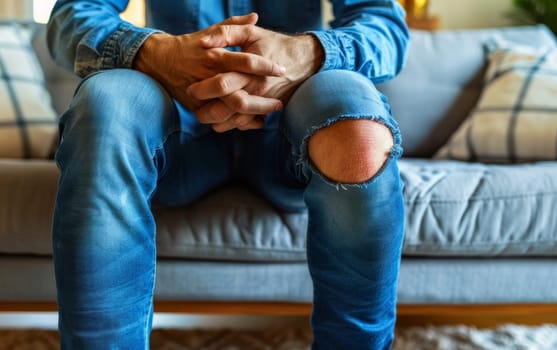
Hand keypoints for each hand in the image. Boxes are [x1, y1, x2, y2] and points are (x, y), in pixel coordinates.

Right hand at [133, 13, 285, 110]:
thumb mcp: (211, 31)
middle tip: (279, 102)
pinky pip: (222, 121)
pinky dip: (240, 123)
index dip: (266, 66)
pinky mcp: (198, 108)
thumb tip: (255, 17)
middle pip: (241, 94)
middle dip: (263, 101)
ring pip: (232, 111)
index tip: (281, 69)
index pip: (246, 62)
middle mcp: (210, 77)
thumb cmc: (191, 45)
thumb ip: (234, 25)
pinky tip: (256, 121)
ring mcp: (204, 96)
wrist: (161, 61)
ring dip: (254, 114)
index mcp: (216, 56)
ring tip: (270, 112)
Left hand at [188, 25, 323, 131]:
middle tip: (195, 110)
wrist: (305, 60)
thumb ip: (227, 32)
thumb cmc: (274, 44)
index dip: (203, 89)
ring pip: (236, 121)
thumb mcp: (251, 33)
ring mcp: (263, 102)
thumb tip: (204, 42)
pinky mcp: (268, 109)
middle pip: (227, 108)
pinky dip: (233, 125)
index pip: (222, 84)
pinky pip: (248, 124)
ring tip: (203, 116)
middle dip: (206, 112)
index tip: (190, 89)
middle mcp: (257, 89)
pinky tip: (221, 120)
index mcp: (250, 70)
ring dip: (217, 122)